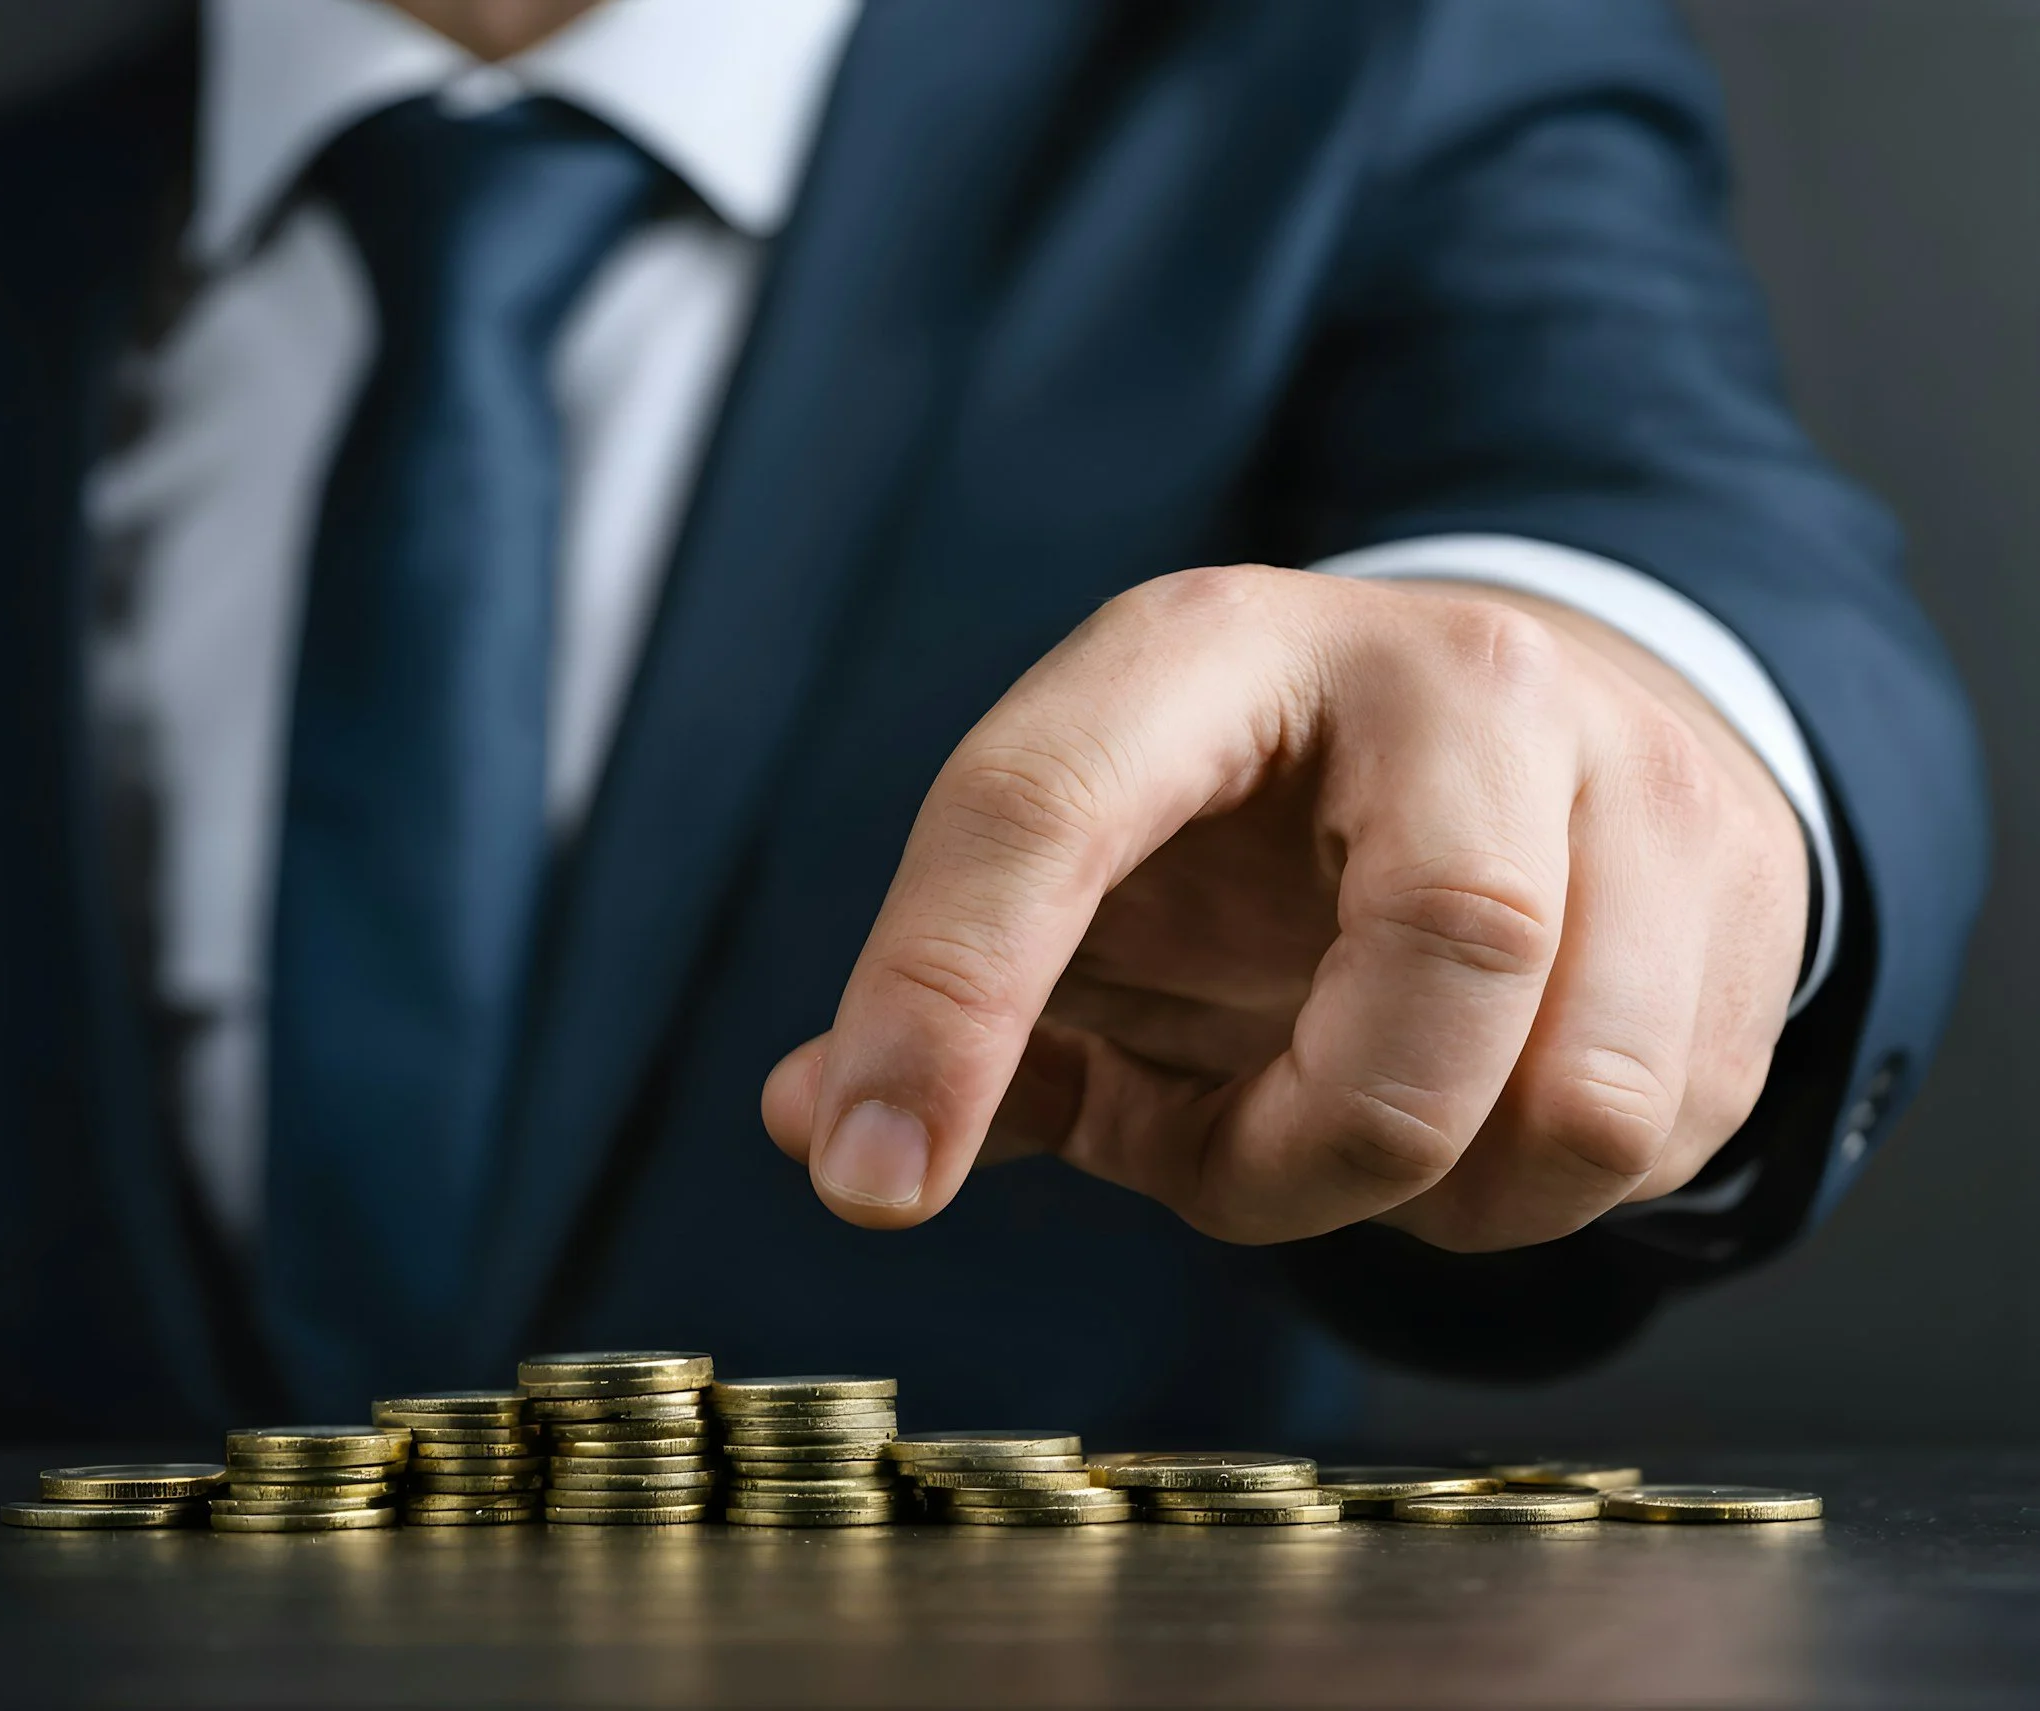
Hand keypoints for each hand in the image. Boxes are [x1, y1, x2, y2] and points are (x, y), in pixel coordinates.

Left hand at [762, 565, 1809, 1251]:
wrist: (1545, 733)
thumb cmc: (1275, 831)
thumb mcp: (1113, 868)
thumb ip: (976, 993)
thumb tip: (811, 1119)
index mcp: (1209, 649)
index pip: (1047, 802)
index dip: (943, 999)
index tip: (872, 1180)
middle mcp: (1443, 676)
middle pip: (1434, 953)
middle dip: (1294, 1152)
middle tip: (1225, 1157)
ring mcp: (1624, 774)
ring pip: (1569, 1092)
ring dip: (1422, 1190)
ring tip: (1352, 1122)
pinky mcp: (1744, 894)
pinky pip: (1653, 1136)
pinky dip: (1527, 1193)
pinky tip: (1470, 1115)